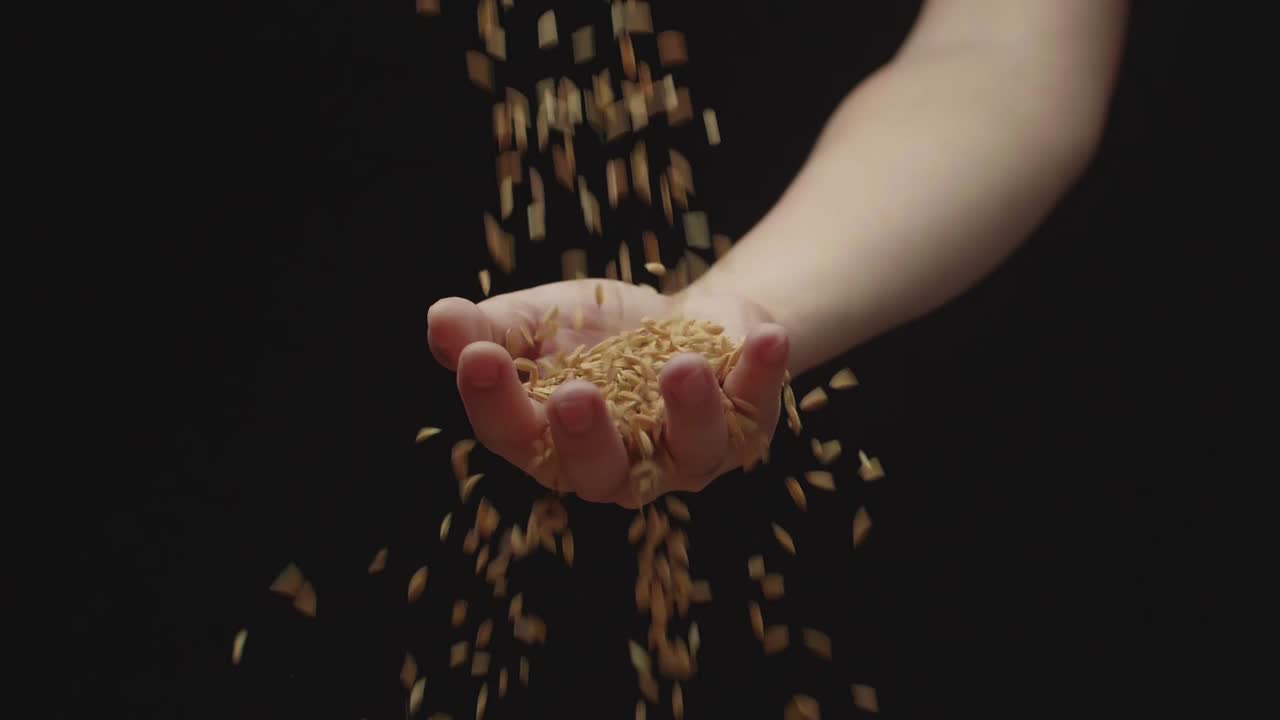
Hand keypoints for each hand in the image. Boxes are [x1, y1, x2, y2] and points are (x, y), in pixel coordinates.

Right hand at [426, 280, 789, 505]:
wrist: (685, 320)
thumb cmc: (599, 333)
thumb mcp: (540, 322)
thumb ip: (490, 328)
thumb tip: (440, 318)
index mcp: (555, 446)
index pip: (516, 437)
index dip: (494, 403)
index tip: (478, 357)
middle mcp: (622, 467)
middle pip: (600, 472)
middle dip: (587, 438)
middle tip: (573, 397)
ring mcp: (688, 454)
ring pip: (689, 449)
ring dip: (688, 409)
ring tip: (680, 364)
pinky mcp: (746, 424)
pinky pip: (756, 404)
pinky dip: (762, 371)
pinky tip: (767, 336)